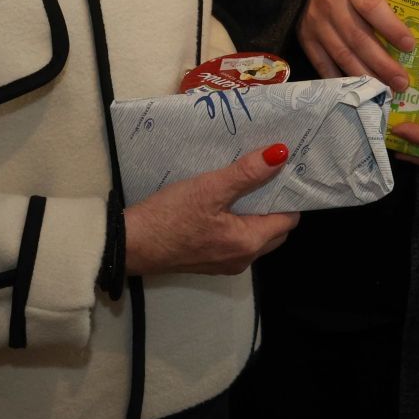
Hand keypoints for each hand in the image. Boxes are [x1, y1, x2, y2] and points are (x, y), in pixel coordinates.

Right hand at [124, 144, 299, 276]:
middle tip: (266, 174)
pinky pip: (236, 241)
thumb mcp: (209, 188)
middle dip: (274, 204)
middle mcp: (243, 259)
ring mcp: (226, 264)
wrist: (130, 245)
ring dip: (254, 213)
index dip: (288, 194)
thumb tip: (279, 155)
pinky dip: (237, 222)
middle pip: (275, 231)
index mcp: (249, 243)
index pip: (288, 219)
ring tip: (245, 184)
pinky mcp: (209, 261)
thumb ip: (246, 173)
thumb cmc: (169, 217)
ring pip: (255, 236)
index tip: (284, 171)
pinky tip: (222, 203)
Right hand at [299, 0, 409, 89]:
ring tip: (386, 91)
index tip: (410, 46)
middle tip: (402, 81)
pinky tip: (358, 90)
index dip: (391, 28)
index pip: (372, 7)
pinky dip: (340, 78)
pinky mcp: (306, 39)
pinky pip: (323, 63)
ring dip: (366, 76)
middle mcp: (330, 4)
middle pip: (358, 38)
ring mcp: (316, 24)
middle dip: (382, 63)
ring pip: (342, 55)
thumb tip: (417, 22)